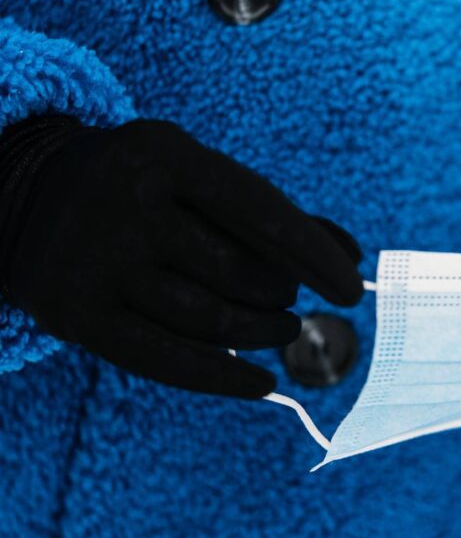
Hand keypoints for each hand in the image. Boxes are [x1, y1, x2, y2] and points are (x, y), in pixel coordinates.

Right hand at [0, 117, 362, 397]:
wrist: (24, 194)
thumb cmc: (146, 191)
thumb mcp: (200, 179)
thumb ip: (273, 215)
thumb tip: (350, 258)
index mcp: (165, 156)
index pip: (263, 214)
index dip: (316, 257)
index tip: (351, 290)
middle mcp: (125, 204)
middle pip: (242, 274)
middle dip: (283, 294)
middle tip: (288, 299)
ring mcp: (94, 261)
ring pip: (213, 321)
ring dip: (265, 332)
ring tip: (282, 327)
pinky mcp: (74, 313)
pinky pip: (169, 360)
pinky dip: (226, 377)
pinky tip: (262, 382)